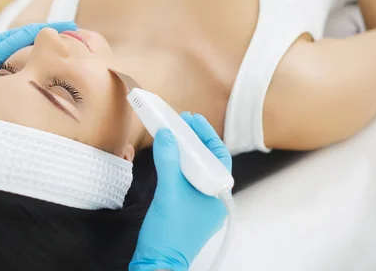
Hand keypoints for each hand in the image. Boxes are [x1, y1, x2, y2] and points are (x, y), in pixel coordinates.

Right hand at [129, 113, 232, 270]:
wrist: (158, 263)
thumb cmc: (169, 233)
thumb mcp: (169, 192)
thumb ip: (169, 161)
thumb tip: (168, 135)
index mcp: (218, 194)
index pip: (218, 156)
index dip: (206, 135)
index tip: (193, 119)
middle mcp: (213, 198)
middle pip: (207, 161)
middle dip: (194, 140)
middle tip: (181, 122)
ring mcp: (200, 204)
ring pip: (195, 169)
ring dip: (185, 151)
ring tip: (173, 134)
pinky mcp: (186, 208)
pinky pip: (185, 179)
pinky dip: (177, 165)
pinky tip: (167, 156)